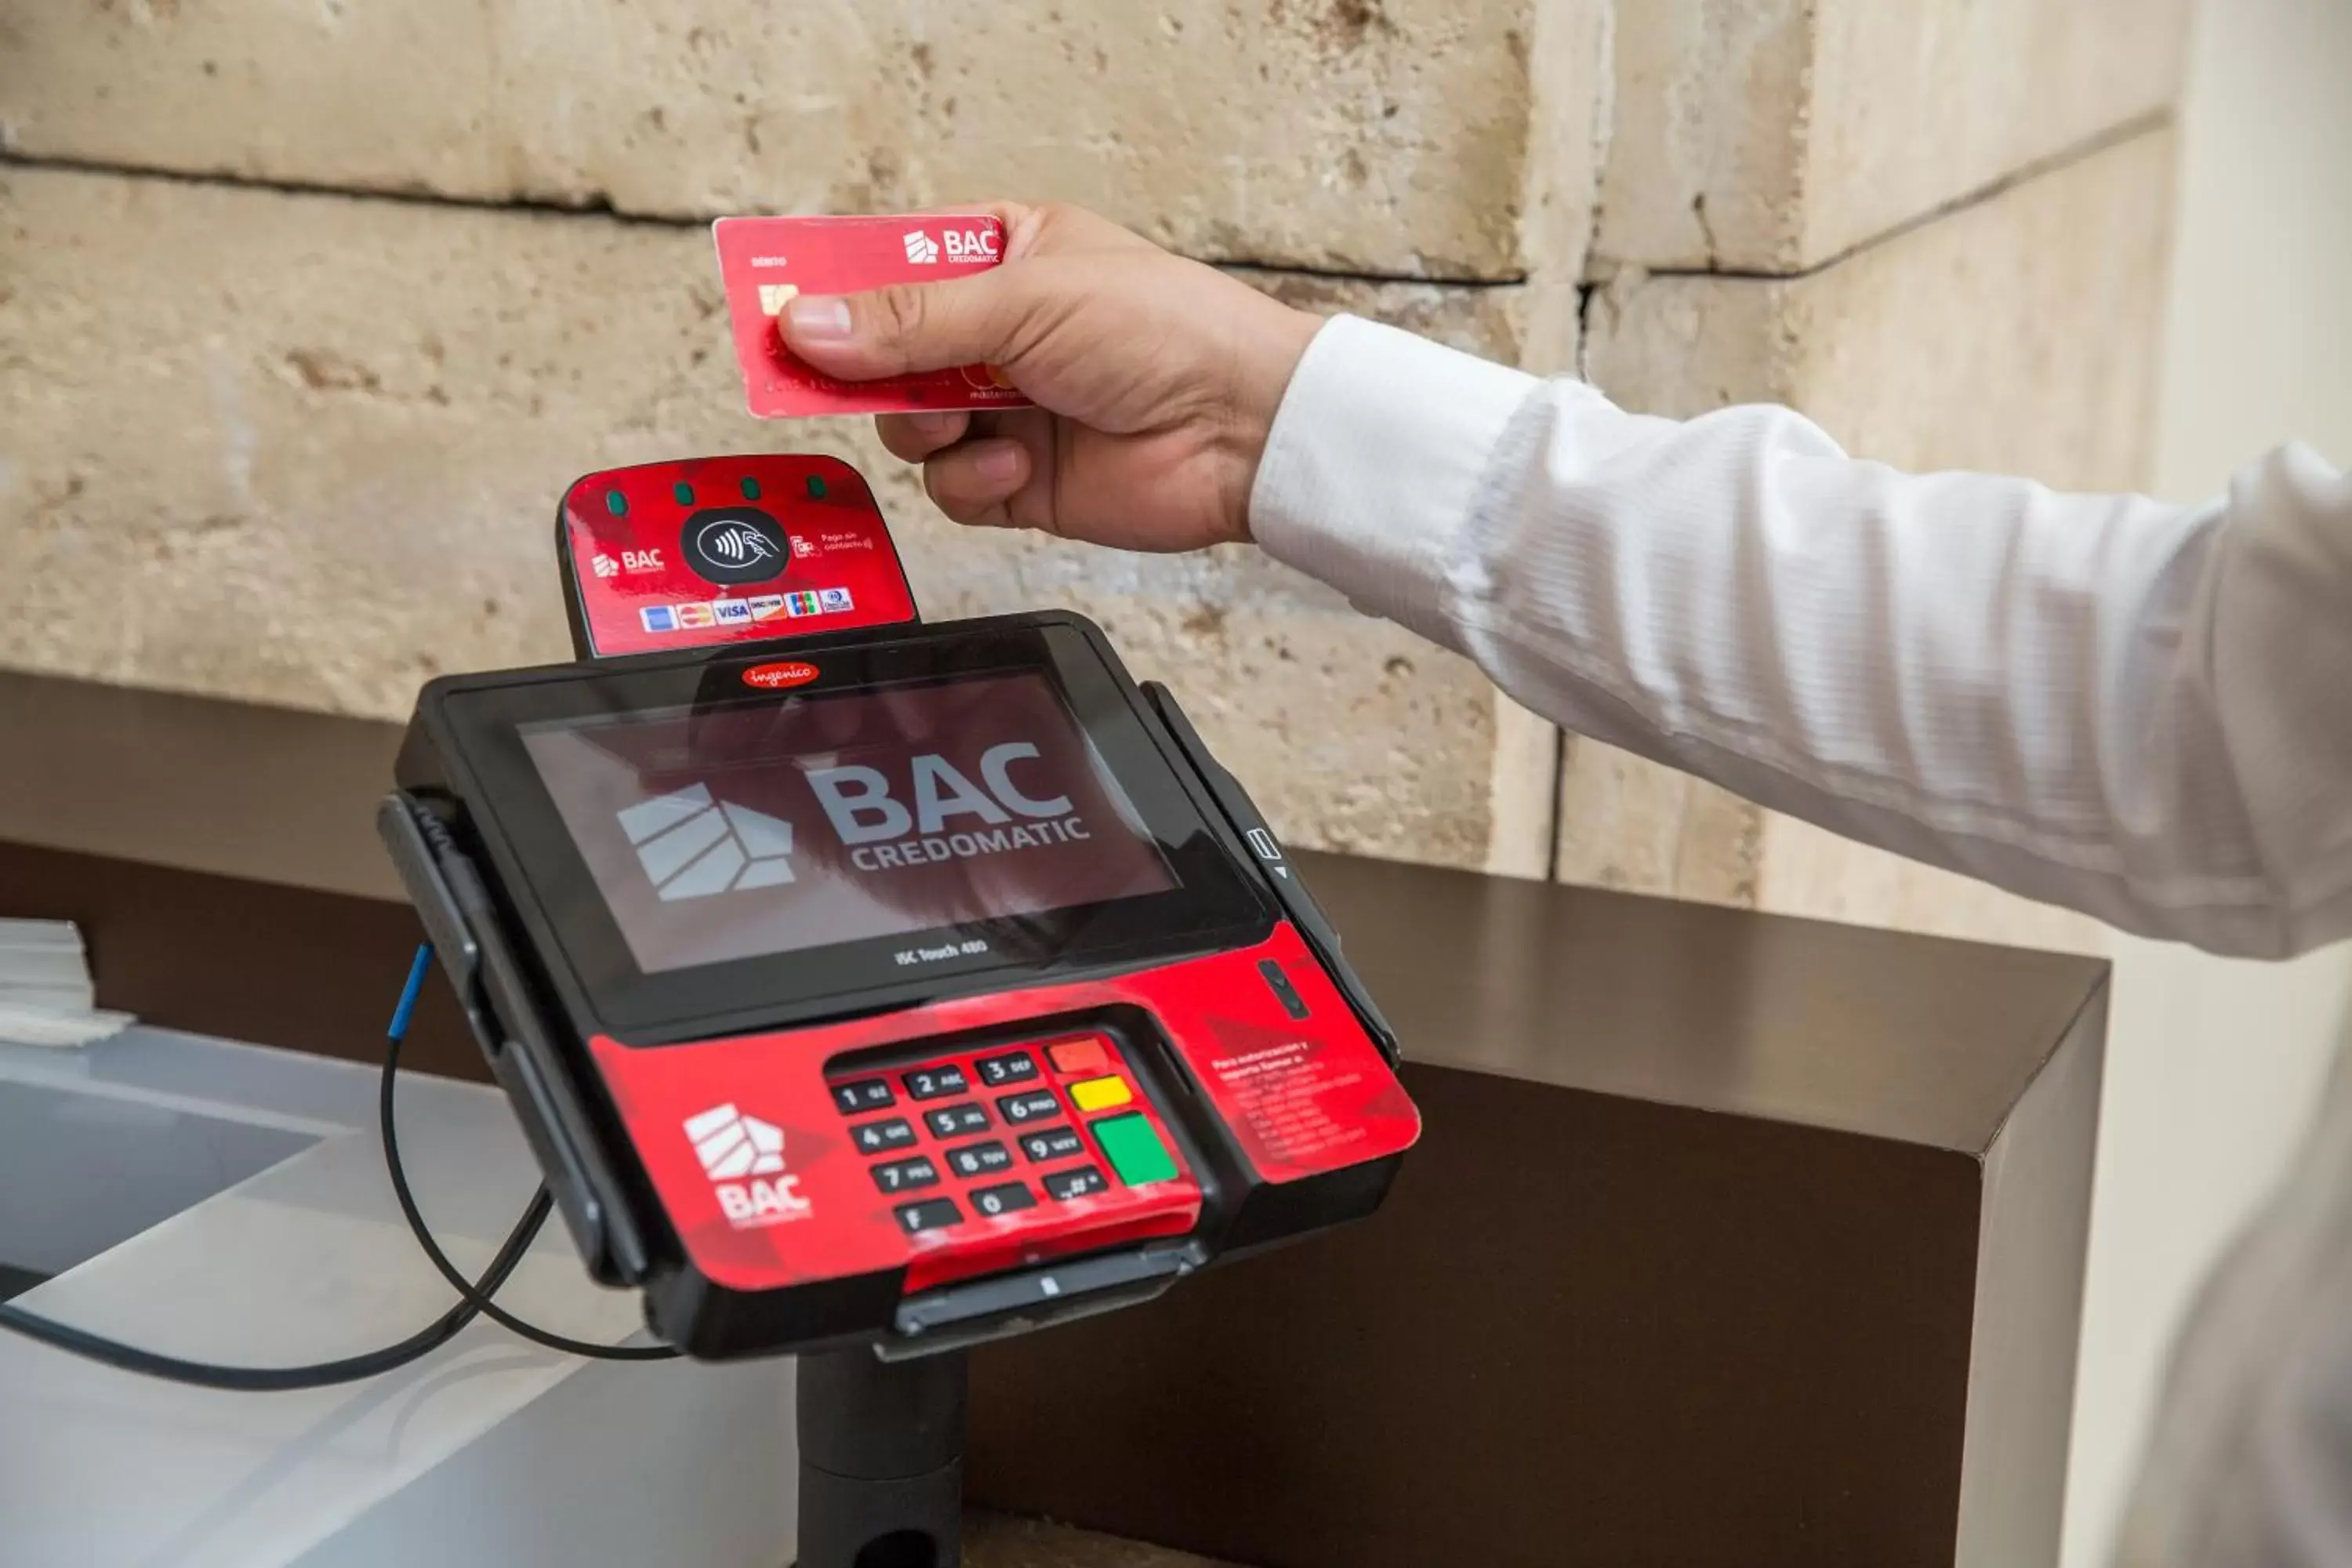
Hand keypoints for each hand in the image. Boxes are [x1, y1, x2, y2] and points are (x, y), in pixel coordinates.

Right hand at [777, 202, 1321, 551]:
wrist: (1243, 430)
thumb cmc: (1165, 331)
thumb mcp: (1025, 300)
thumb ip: (909, 320)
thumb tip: (808, 324)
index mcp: (1006, 258)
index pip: (892, 268)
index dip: (836, 292)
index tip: (784, 312)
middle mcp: (1001, 335)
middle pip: (884, 356)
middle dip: (868, 374)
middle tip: (843, 380)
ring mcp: (1010, 410)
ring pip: (908, 429)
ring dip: (925, 431)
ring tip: (967, 421)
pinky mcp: (1022, 482)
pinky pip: (952, 488)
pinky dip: (972, 481)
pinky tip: (1017, 465)